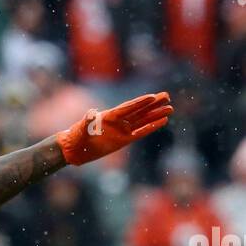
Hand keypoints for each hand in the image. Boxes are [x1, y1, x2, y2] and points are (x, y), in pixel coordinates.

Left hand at [57, 92, 172, 165]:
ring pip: (142, 120)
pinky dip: (151, 127)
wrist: (75, 149)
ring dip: (156, 114)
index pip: (128, 107)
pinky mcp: (124, 140)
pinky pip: (140, 132)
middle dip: (153, 104)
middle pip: (139, 110)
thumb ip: (87, 121)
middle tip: (167, 96)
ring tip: (170, 108)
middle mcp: (118, 120)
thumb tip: (92, 113)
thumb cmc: (76, 136)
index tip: (153, 96)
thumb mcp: (81, 128)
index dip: (140, 102)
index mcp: (109, 115)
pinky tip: (162, 121)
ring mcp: (122, 129)